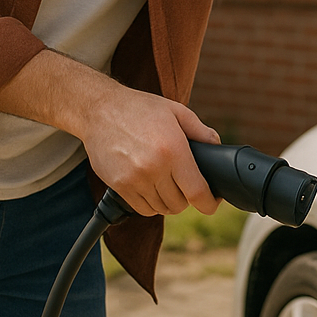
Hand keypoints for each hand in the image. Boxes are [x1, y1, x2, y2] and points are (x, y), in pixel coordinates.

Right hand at [78, 86, 223, 216]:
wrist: (99, 110)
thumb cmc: (140, 108)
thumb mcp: (176, 111)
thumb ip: (200, 131)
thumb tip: (216, 146)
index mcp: (172, 150)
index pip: (196, 191)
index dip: (209, 203)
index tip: (212, 203)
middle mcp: (154, 168)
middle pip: (179, 204)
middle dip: (186, 197)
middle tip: (184, 184)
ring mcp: (134, 179)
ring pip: (161, 208)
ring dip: (167, 201)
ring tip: (166, 184)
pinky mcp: (119, 185)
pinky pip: (142, 209)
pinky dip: (150, 203)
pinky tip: (151, 188)